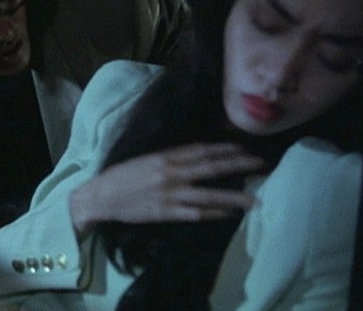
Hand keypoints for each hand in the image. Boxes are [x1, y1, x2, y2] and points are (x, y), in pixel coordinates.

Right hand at [70, 143, 263, 234]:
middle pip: (211, 168)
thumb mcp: (145, 159)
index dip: (224, 148)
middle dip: (238, 166)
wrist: (101, 197)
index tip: (243, 148)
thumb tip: (196, 156)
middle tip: (261, 165)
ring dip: (233, 197)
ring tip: (255, 200)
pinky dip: (214, 214)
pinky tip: (230, 215)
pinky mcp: (167, 212)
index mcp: (164, 157)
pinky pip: (196, 214)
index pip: (200, 150)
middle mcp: (170, 173)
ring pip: (209, 195)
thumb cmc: (122, 176)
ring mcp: (170, 194)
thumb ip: (169, 158)